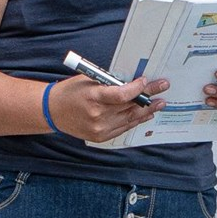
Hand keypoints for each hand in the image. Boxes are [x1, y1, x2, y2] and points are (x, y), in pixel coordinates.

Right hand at [47, 74, 166, 143]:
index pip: (121, 95)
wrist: (53, 112)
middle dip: (149, 97)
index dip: (137, 89)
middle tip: (163, 88)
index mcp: (93, 97)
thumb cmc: (71, 91)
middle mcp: (97, 115)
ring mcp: (100, 129)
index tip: (145, 81)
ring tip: (160, 103)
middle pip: (129, 106)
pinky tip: (146, 115)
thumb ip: (109, 83)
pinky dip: (135, 121)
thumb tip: (132, 83)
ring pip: (130, 119)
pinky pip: (123, 128)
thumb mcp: (87, 80)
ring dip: (147, 111)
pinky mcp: (101, 137)